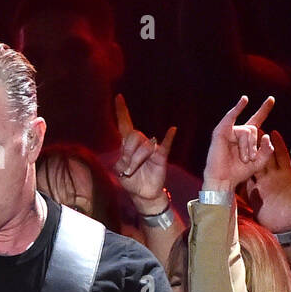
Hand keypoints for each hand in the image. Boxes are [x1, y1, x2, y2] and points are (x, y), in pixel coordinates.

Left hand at [113, 94, 176, 214]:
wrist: (143, 194)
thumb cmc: (131, 181)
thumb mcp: (120, 170)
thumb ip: (122, 159)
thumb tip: (132, 153)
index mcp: (127, 145)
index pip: (124, 124)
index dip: (122, 111)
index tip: (118, 97)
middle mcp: (140, 143)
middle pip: (133, 136)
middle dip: (128, 152)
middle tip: (129, 167)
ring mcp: (152, 149)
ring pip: (144, 146)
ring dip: (137, 160)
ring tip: (135, 170)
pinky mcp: (161, 156)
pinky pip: (165, 145)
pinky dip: (168, 137)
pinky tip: (172, 130)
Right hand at [202, 95, 275, 193]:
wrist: (224, 180)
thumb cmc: (239, 172)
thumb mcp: (260, 162)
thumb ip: (267, 150)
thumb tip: (267, 136)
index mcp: (247, 138)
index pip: (257, 120)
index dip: (264, 110)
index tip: (271, 99)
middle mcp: (238, 132)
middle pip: (254, 128)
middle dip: (254, 145)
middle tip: (249, 159)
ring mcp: (229, 131)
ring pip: (247, 131)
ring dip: (247, 147)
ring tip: (243, 158)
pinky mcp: (220, 132)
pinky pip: (231, 118)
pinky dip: (237, 108)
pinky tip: (245, 100)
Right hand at [245, 129, 290, 233]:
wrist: (286, 229)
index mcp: (286, 175)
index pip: (281, 155)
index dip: (278, 143)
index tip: (274, 131)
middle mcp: (273, 178)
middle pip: (266, 157)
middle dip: (260, 144)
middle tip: (254, 130)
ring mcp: (263, 186)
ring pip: (255, 167)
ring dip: (249, 156)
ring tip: (242, 145)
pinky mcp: (254, 195)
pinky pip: (247, 183)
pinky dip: (242, 175)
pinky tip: (235, 166)